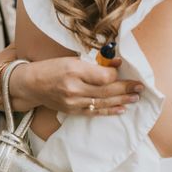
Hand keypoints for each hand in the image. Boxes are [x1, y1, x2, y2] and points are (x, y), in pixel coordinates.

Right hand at [13, 57, 143, 115]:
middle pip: (106, 91)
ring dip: (122, 100)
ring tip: (136, 98)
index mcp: (74, 71)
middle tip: (140, 87)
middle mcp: (74, 88)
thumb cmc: (51, 67)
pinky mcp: (72, 111)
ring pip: (103, 103)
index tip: (124, 68)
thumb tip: (115, 63)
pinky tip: (121, 109)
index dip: (116, 73)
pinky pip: (94, 112)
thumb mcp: (71, 59)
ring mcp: (73, 102)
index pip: (103, 76)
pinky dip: (109, 111)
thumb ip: (93, 64)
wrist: (31, 84)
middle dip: (126, 88)